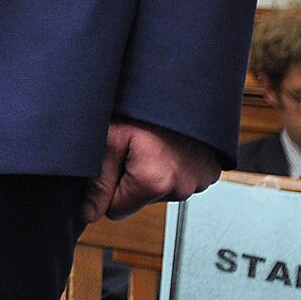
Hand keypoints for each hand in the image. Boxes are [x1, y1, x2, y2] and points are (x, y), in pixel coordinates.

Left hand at [82, 119, 221, 222]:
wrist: (179, 85)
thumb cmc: (141, 108)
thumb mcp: (109, 139)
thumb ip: (98, 182)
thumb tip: (89, 213)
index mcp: (154, 183)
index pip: (116, 211)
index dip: (107, 189)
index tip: (110, 164)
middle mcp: (182, 188)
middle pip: (139, 200)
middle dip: (130, 179)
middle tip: (131, 147)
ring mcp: (200, 181)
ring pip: (160, 190)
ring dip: (152, 172)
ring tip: (150, 142)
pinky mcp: (211, 172)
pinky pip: (181, 179)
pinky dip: (172, 166)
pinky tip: (167, 145)